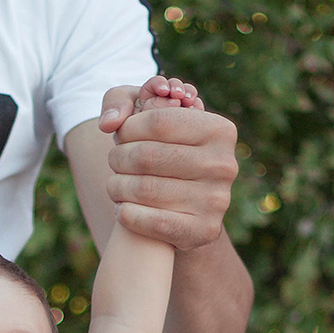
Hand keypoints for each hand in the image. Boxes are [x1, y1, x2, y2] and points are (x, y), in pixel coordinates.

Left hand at [98, 76, 238, 253]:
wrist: (189, 210)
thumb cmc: (164, 153)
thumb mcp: (148, 118)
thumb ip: (121, 102)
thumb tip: (109, 123)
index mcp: (220, 130)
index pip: (158, 120)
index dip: (128, 129)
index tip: (120, 136)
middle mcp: (224, 164)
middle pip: (147, 155)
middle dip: (119, 158)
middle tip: (113, 161)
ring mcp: (217, 200)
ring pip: (144, 189)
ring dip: (117, 186)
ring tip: (115, 185)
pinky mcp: (204, 230)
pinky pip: (153, 221)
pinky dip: (127, 214)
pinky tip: (122, 209)